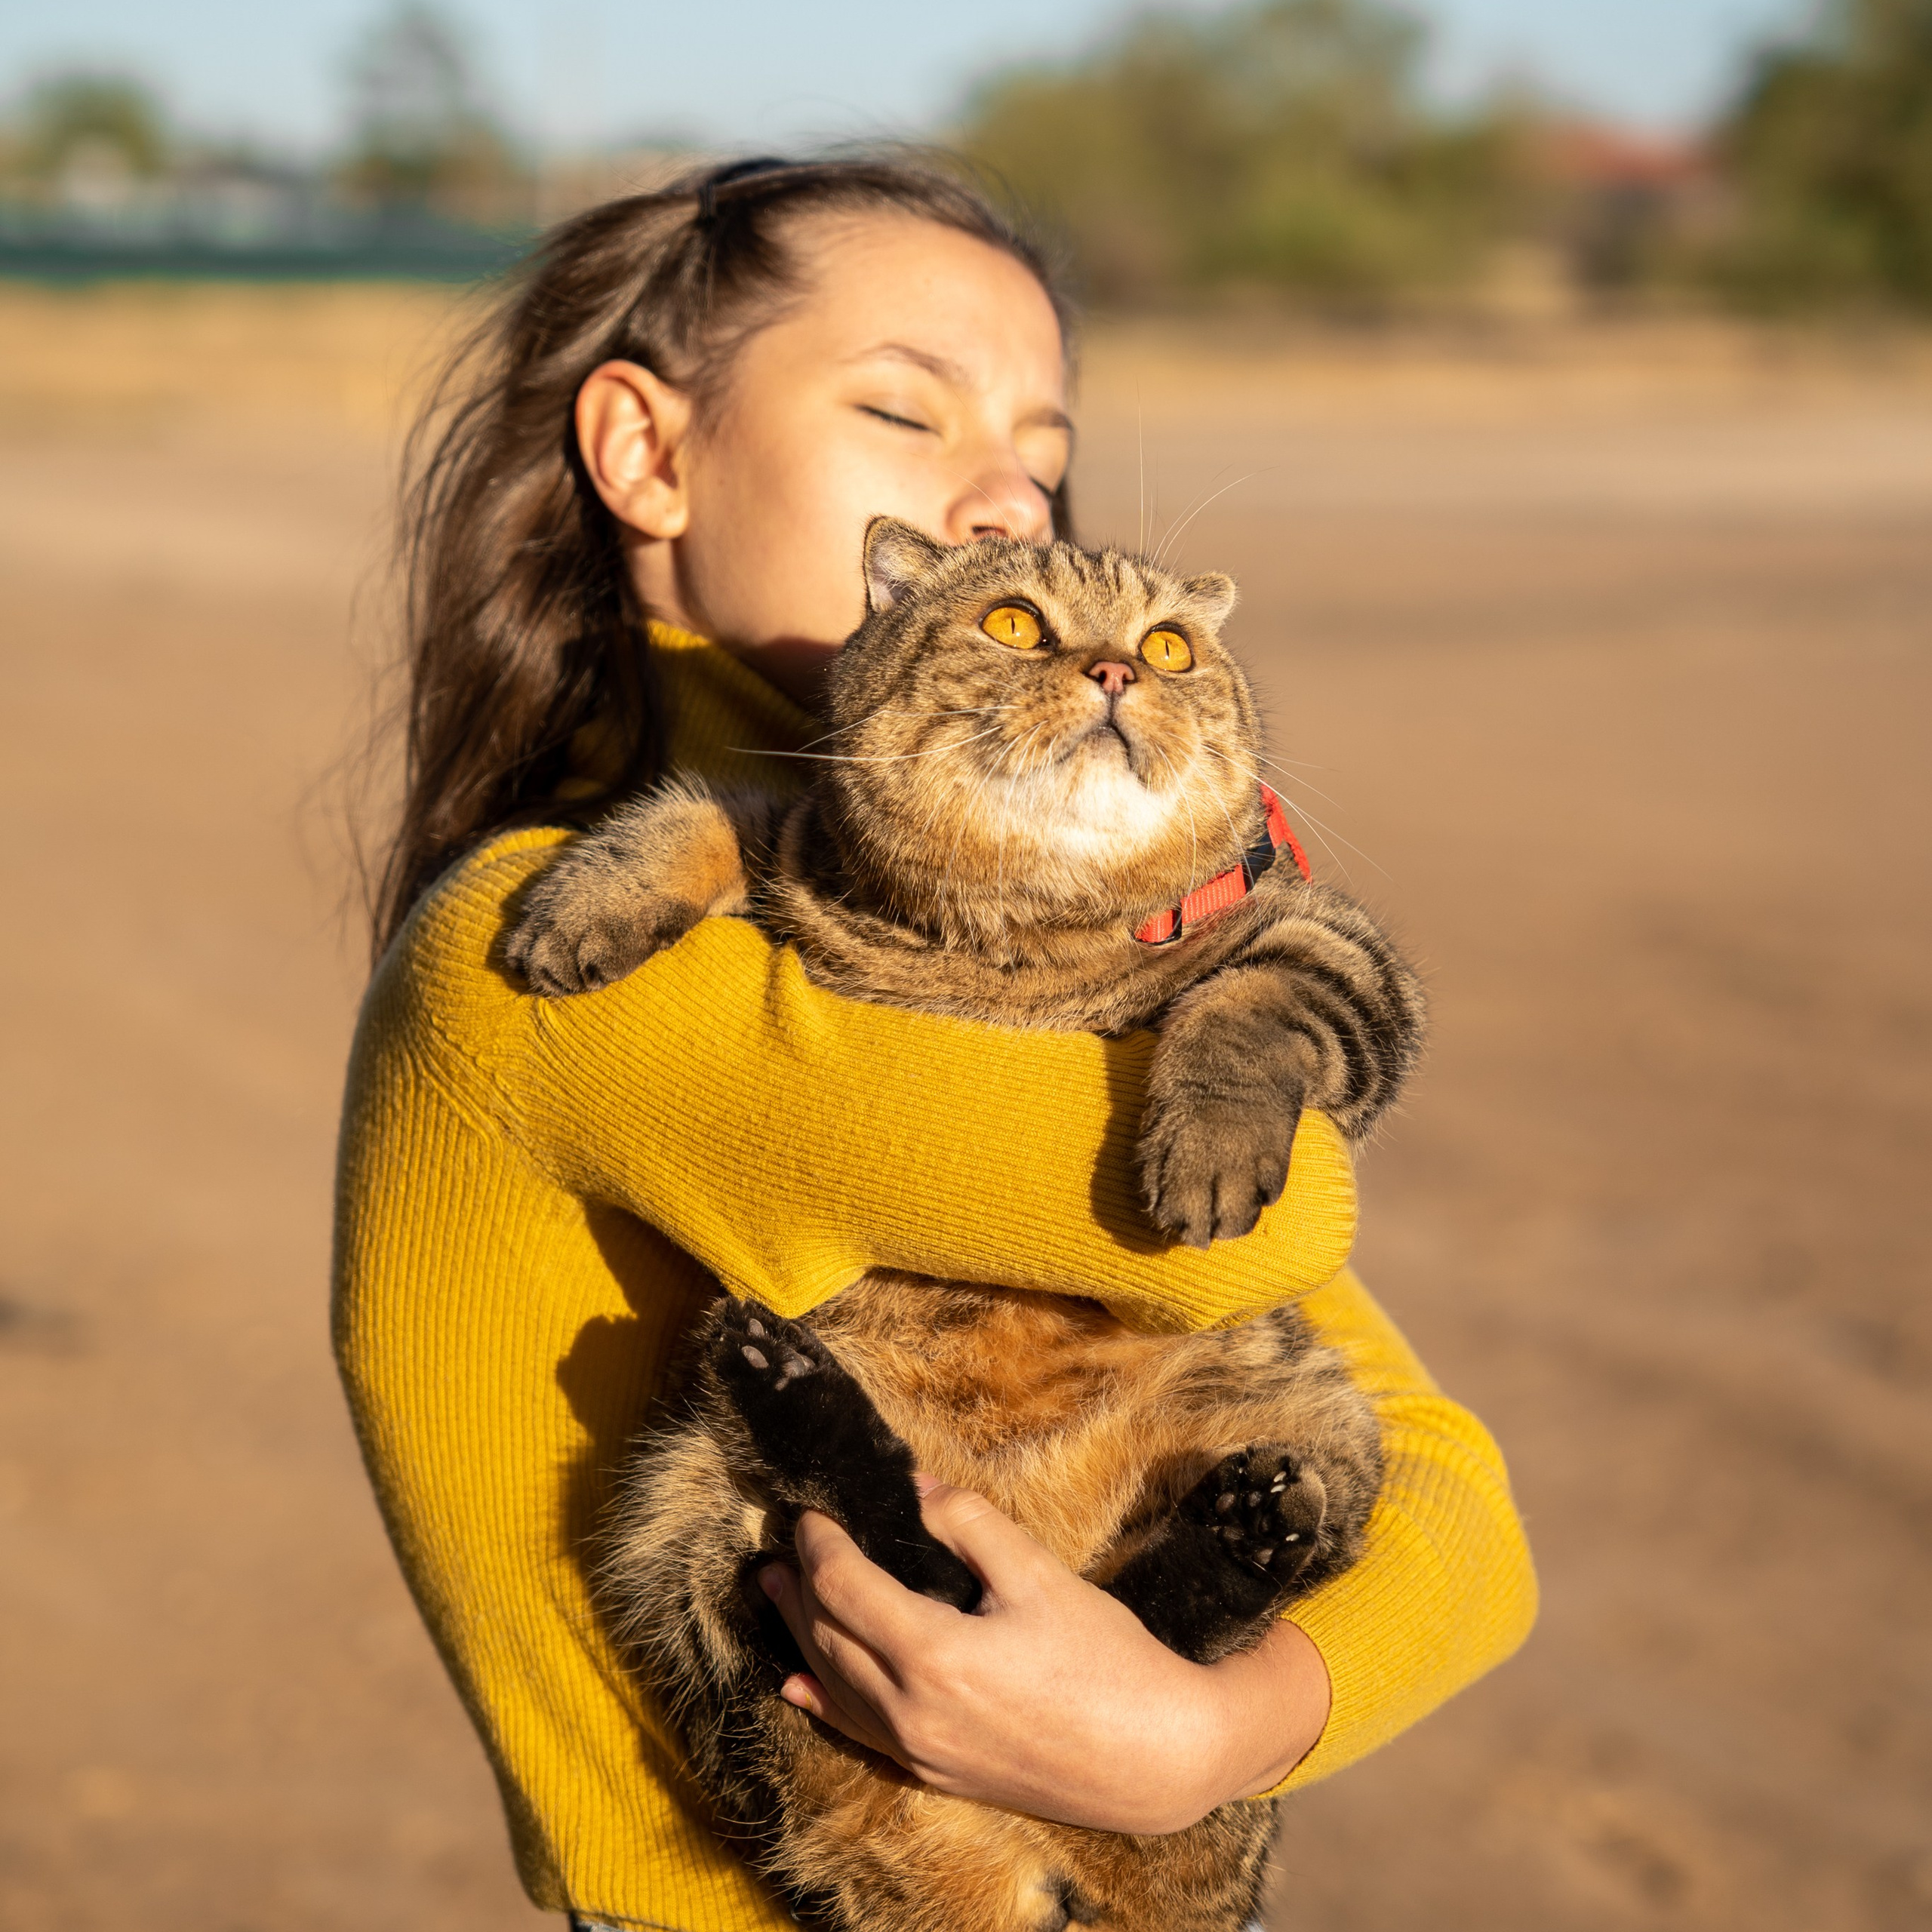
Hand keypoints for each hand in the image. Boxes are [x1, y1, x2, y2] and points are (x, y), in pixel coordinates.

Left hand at [759, 1477, 1330, 1834]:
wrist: (1157, 1758)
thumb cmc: (1108, 1661)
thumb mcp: (1040, 1574)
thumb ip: (969, 1525)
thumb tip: (915, 1488)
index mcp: (934, 1654)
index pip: (844, 1587)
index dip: (820, 1542)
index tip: (812, 1508)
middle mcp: (912, 1711)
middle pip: (827, 1636)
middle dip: (800, 1584)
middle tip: (783, 1542)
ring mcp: (921, 1751)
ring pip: (834, 1686)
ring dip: (798, 1634)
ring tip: (773, 1592)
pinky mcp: (937, 1774)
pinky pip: (859, 1733)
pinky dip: (822, 1700)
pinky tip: (798, 1684)